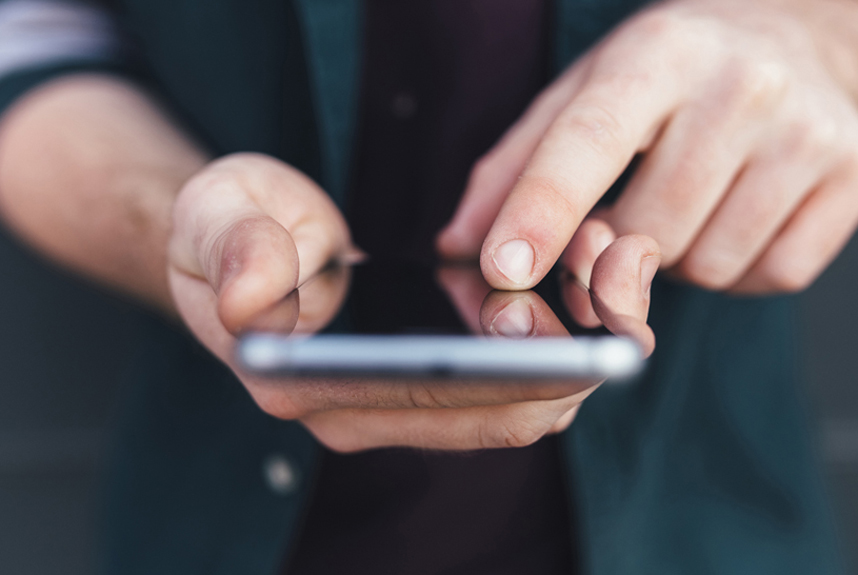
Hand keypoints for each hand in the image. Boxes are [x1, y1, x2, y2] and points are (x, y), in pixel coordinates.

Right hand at [170, 156, 656, 450]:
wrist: (238, 238)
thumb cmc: (227, 227)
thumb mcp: (218, 216)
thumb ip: (234, 252)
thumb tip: (247, 299)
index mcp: (311, 386)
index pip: (440, 402)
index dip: (525, 373)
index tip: (591, 327)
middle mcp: (364, 413)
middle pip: (506, 416)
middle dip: (578, 354)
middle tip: (611, 264)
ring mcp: (400, 402)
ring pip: (525, 403)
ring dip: (581, 342)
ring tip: (601, 256)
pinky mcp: (428, 379)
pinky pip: (516, 377)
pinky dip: (561, 336)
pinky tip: (574, 273)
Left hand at [438, 0, 857, 296]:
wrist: (799, 40)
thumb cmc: (671, 75)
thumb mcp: (585, 93)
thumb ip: (515, 167)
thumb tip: (458, 247)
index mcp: (659, 54)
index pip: (589, 140)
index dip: (541, 212)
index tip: (501, 272)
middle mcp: (742, 86)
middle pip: (647, 230)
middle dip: (612, 252)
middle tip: (615, 224)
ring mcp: (809, 134)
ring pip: (706, 263)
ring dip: (676, 259)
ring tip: (686, 200)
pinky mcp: (853, 180)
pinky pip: (767, 275)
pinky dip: (736, 268)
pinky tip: (732, 215)